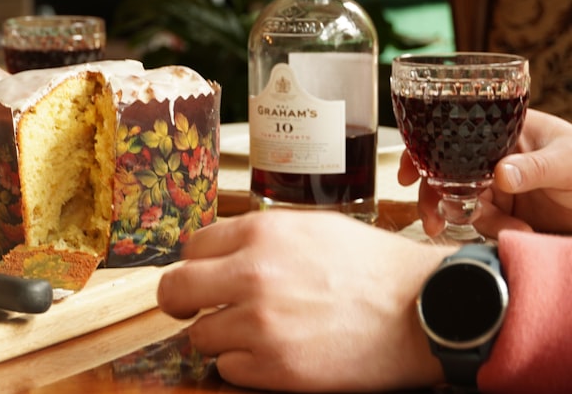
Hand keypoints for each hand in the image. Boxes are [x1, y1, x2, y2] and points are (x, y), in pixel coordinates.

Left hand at [157, 210, 450, 391]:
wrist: (423, 310)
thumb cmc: (372, 267)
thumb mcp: (311, 228)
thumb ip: (259, 237)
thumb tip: (217, 251)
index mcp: (260, 234)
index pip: (192, 247)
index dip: (198, 262)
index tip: (206, 273)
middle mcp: (252, 276)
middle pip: (175, 290)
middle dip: (180, 299)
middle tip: (190, 305)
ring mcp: (261, 325)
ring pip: (200, 334)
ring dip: (219, 334)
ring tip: (254, 330)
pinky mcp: (276, 370)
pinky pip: (227, 369)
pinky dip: (243, 364)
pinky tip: (272, 352)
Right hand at [398, 108, 571, 237]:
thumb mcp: (571, 162)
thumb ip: (536, 167)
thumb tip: (499, 175)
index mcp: (505, 128)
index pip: (453, 131)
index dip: (424, 149)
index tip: (410, 172)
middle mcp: (494, 154)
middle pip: (447, 170)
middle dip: (435, 195)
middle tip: (433, 218)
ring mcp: (498, 184)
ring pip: (462, 199)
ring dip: (476, 219)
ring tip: (510, 230)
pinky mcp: (506, 211)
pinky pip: (483, 221)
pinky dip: (495, 230)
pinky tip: (519, 232)